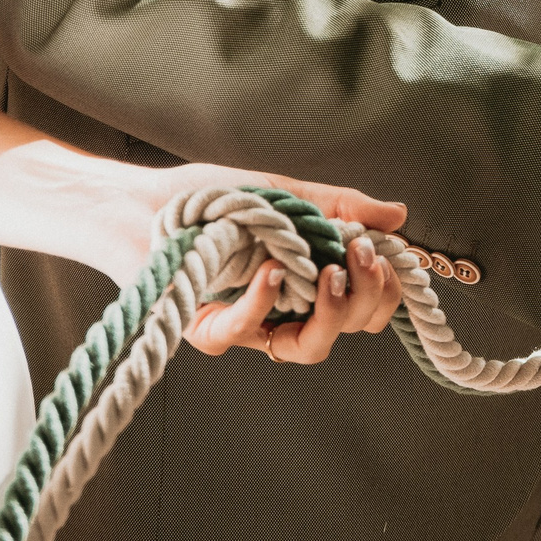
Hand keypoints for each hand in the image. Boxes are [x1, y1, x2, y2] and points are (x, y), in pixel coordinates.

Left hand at [158, 166, 409, 362]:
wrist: (141, 200)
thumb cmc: (210, 197)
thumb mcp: (288, 192)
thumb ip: (342, 206)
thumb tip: (399, 215)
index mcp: (310, 280)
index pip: (367, 305)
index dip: (386, 288)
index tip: (384, 252)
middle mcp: (287, 308)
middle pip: (352, 328)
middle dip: (370, 294)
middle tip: (361, 255)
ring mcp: (252, 325)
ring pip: (312, 348)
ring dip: (334, 310)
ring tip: (328, 272)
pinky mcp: (210, 332)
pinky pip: (249, 332)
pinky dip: (266, 301)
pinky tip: (272, 271)